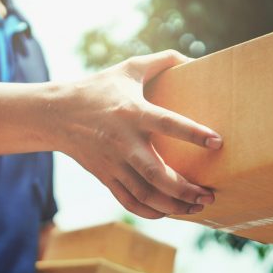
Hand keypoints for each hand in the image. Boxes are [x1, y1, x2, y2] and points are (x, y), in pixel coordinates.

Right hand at [55, 50, 221, 218]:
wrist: (55, 114)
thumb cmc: (99, 88)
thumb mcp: (129, 68)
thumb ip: (162, 61)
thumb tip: (194, 59)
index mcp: (133, 112)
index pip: (167, 123)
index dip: (192, 133)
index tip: (217, 142)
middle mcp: (123, 141)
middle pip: (156, 173)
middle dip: (185, 189)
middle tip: (209, 195)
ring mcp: (113, 163)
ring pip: (145, 194)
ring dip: (173, 206)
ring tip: (196, 207)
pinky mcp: (105, 177)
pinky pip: (129, 202)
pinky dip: (150, 212)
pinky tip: (169, 212)